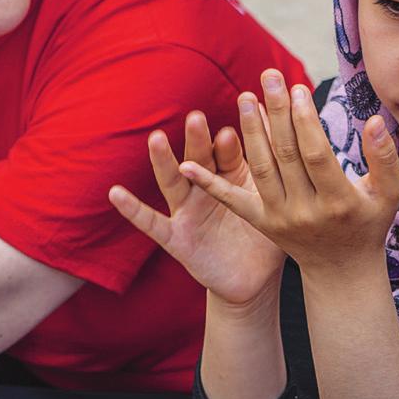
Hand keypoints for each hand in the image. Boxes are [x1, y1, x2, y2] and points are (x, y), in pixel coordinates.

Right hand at [109, 111, 284, 305]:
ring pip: (173, 182)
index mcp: (229, 178)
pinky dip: (133, 210)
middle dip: (197, 140)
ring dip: (163, 161)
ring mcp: (187, 212)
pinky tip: (116, 193)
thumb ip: (270, 171)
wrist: (256, 280)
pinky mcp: (176, 239)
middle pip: (199, 160)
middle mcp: (204, 190)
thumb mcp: (266, 201)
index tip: (229, 127)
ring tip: (157, 139)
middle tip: (197, 118)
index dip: (229, 140)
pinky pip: (151, 223)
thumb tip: (283, 129)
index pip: (227, 153)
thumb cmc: (265, 235)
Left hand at [179, 71, 398, 278]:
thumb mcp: (389, 193)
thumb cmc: (369, 222)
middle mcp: (306, 211)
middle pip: (285, 154)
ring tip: (244, 97)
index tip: (298, 88)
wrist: (341, 269)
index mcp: (338, 201)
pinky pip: (232, 201)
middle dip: (275, 112)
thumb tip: (375, 120)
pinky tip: (185, 165)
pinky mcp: (261, 223)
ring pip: (261, 168)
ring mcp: (280, 218)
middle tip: (268, 76)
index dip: (305, 120)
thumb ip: (384, 156)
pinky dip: (208, 184)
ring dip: (250, 132)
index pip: (316, 153)